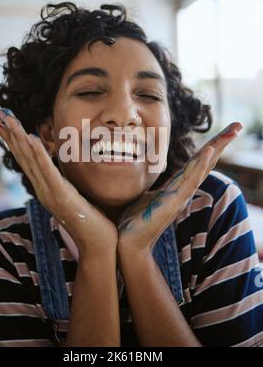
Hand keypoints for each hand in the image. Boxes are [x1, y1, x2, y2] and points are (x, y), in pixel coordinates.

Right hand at [0, 108, 117, 256]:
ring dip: (19, 139)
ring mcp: (50, 194)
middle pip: (23, 158)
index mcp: (46, 189)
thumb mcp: (75, 197)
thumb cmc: (91, 221)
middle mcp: (43, 190)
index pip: (27, 162)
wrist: (99, 244)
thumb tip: (65, 173)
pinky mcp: (61, 196)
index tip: (6, 126)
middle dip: (11, 136)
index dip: (15, 143)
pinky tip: (30, 138)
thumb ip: (66, 184)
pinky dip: (38, 154)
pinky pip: (47, 170)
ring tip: (9, 121)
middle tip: (0, 116)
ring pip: (31, 161)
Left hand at [117, 122, 242, 253]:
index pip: (198, 161)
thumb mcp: (146, 197)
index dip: (211, 145)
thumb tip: (148, 182)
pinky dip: (200, 166)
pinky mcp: (173, 202)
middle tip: (238, 125)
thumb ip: (153, 188)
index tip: (225, 131)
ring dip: (216, 147)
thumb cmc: (136, 220)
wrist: (128, 242)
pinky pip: (190, 181)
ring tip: (232, 131)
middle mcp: (183, 189)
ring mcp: (180, 195)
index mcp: (177, 185)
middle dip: (221, 142)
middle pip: (206, 160)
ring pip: (202, 167)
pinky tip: (209, 152)